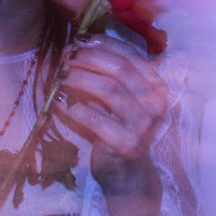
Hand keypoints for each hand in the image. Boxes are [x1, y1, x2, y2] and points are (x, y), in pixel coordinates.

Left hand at [55, 34, 170, 179]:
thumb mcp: (119, 99)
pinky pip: (97, 120)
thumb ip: (110, 76)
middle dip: (89, 59)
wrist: (127, 173)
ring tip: (60, 78)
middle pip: (119, 68)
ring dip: (80, 80)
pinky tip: (60, 104)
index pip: (130, 54)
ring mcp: (143, 123)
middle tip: (65, 58)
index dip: (102, 44)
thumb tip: (79, 47)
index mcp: (155, 84)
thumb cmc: (118, 131)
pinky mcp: (127, 143)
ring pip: (109, 90)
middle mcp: (155, 100)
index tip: (78, 41)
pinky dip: (76, 110)